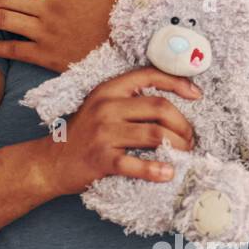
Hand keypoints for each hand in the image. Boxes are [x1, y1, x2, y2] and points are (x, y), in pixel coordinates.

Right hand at [42, 67, 201, 195]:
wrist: (51, 162)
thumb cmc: (83, 135)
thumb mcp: (100, 107)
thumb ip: (128, 100)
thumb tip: (171, 103)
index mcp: (108, 90)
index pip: (149, 75)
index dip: (178, 82)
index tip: (197, 95)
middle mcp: (106, 107)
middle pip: (159, 107)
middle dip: (183, 124)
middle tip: (190, 138)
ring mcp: (103, 133)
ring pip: (155, 134)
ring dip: (178, 145)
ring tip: (185, 154)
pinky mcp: (101, 159)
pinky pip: (136, 164)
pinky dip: (156, 170)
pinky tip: (168, 173)